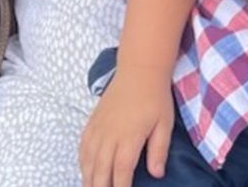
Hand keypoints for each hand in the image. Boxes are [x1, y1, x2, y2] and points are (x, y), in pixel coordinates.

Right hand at [79, 67, 173, 186]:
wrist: (139, 70)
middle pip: (100, 171)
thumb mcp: (165, 124)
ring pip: (88, 162)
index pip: (121, 172)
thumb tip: (157, 174)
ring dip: (89, 179)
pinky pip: (82, 147)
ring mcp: (98, 129)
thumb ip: (159, 150)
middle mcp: (109, 136)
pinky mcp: (92, 122)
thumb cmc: (156, 98)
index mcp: (129, 138)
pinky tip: (85, 170)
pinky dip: (83, 163)